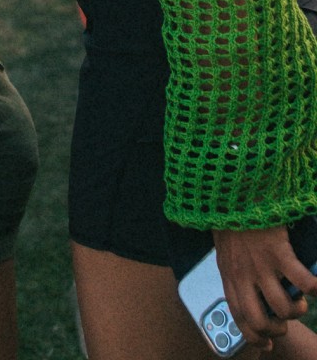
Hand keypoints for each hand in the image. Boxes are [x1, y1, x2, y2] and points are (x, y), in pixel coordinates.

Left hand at [213, 226, 316, 348]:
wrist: (232, 190)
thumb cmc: (230, 218)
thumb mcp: (226, 248)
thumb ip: (236, 269)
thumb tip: (251, 286)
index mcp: (228, 274)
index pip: (238, 315)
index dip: (253, 336)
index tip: (266, 345)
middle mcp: (242, 274)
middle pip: (259, 320)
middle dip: (277, 330)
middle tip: (286, 321)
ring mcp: (260, 265)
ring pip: (283, 308)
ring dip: (297, 311)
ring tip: (300, 301)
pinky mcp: (278, 253)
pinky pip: (303, 283)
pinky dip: (316, 288)